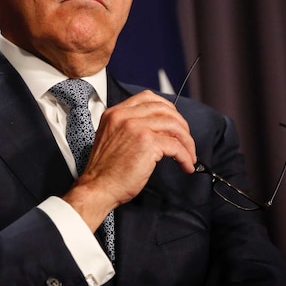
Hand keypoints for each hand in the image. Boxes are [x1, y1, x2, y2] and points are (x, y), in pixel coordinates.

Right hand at [63, 90, 196, 229]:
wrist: (97, 188)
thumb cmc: (105, 171)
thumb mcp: (112, 138)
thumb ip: (130, 127)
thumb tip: (159, 129)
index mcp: (115, 113)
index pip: (148, 98)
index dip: (166, 108)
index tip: (175, 121)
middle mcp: (125, 116)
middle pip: (165, 109)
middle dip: (181, 124)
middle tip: (185, 140)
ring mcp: (136, 127)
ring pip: (174, 125)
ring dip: (186, 141)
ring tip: (189, 155)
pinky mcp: (147, 143)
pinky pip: (175, 145)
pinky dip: (185, 156)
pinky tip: (186, 165)